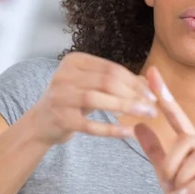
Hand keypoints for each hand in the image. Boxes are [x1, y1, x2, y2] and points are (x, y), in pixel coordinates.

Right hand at [31, 52, 157, 145]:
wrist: (42, 122)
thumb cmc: (73, 100)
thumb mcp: (92, 85)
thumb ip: (117, 82)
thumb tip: (149, 81)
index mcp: (74, 61)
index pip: (111, 69)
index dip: (135, 82)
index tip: (153, 95)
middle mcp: (64, 75)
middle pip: (106, 82)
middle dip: (134, 94)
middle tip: (153, 108)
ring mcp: (59, 97)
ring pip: (97, 99)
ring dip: (126, 107)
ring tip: (146, 116)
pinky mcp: (60, 119)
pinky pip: (90, 125)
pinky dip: (112, 129)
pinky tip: (129, 132)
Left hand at [133, 66, 194, 193]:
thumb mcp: (167, 178)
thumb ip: (156, 153)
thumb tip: (138, 124)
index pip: (179, 116)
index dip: (165, 95)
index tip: (151, 72)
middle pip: (187, 140)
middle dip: (171, 163)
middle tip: (166, 184)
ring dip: (182, 176)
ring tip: (177, 192)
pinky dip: (194, 185)